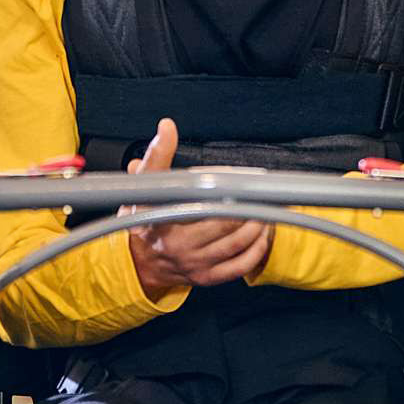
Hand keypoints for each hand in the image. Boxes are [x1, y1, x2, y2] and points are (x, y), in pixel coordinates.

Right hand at [122, 118, 273, 295]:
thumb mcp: (143, 187)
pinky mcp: (206, 277)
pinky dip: (257, 248)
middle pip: (220, 220)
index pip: (181, 193)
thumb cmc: (146, 219)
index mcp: (156, 217)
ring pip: (235, 242)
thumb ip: (156, 157)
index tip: (230, 172)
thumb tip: (167, 127)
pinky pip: (240, 265)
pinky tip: (261, 234)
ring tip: (264, 208)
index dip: (210, 181)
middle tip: (258, 190)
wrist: (140, 263)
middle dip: (243, 203)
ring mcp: (192, 262)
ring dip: (256, 223)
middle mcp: (174, 243)